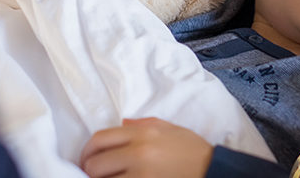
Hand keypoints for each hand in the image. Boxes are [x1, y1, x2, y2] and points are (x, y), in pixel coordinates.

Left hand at [80, 117, 212, 177]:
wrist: (213, 170)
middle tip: (90, 174)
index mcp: (143, 133)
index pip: (100, 139)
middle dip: (89, 171)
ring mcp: (141, 175)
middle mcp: (139, 153)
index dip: (87, 151)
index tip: (86, 159)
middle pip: (96, 164)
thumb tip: (121, 125)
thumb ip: (142, 125)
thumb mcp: (169, 129)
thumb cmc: (193, 150)